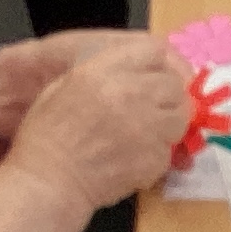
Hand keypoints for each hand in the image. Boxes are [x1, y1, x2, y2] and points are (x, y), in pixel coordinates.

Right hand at [0, 39, 190, 216]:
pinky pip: (171, 148)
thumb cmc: (48, 135)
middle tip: (154, 109)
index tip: (154, 77)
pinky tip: (136, 156)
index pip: (153, 51)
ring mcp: (146, 126)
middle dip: (168, 95)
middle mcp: (130, 93)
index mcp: (103, 71)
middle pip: (173, 84)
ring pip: (181, 116)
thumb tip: (138, 73)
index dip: (157, 64)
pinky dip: (159, 152)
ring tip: (148, 133)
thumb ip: (104, 72)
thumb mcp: (66, 85)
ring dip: (169, 123)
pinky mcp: (155, 157)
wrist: (50, 180)